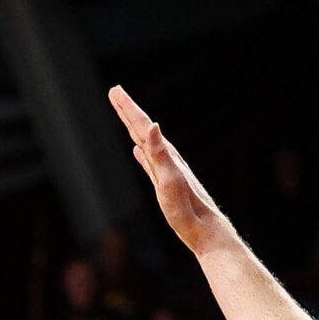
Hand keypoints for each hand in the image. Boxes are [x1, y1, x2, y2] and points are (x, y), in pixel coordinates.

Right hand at [108, 85, 235, 257]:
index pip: (142, 126)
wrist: (203, 228)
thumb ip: (160, 154)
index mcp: (164, 155)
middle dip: (127, 111)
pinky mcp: (164, 183)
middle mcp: (165, 158)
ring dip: (133, 127)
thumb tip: (154, 125)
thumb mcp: (170, 181)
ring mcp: (165, 169)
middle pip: (142, 128)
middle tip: (114, 92)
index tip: (115, 90)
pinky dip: (141, 152)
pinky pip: (148, 161)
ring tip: (125, 116)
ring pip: (145, 141)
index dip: (128, 108)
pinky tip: (137, 151)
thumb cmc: (187, 208)